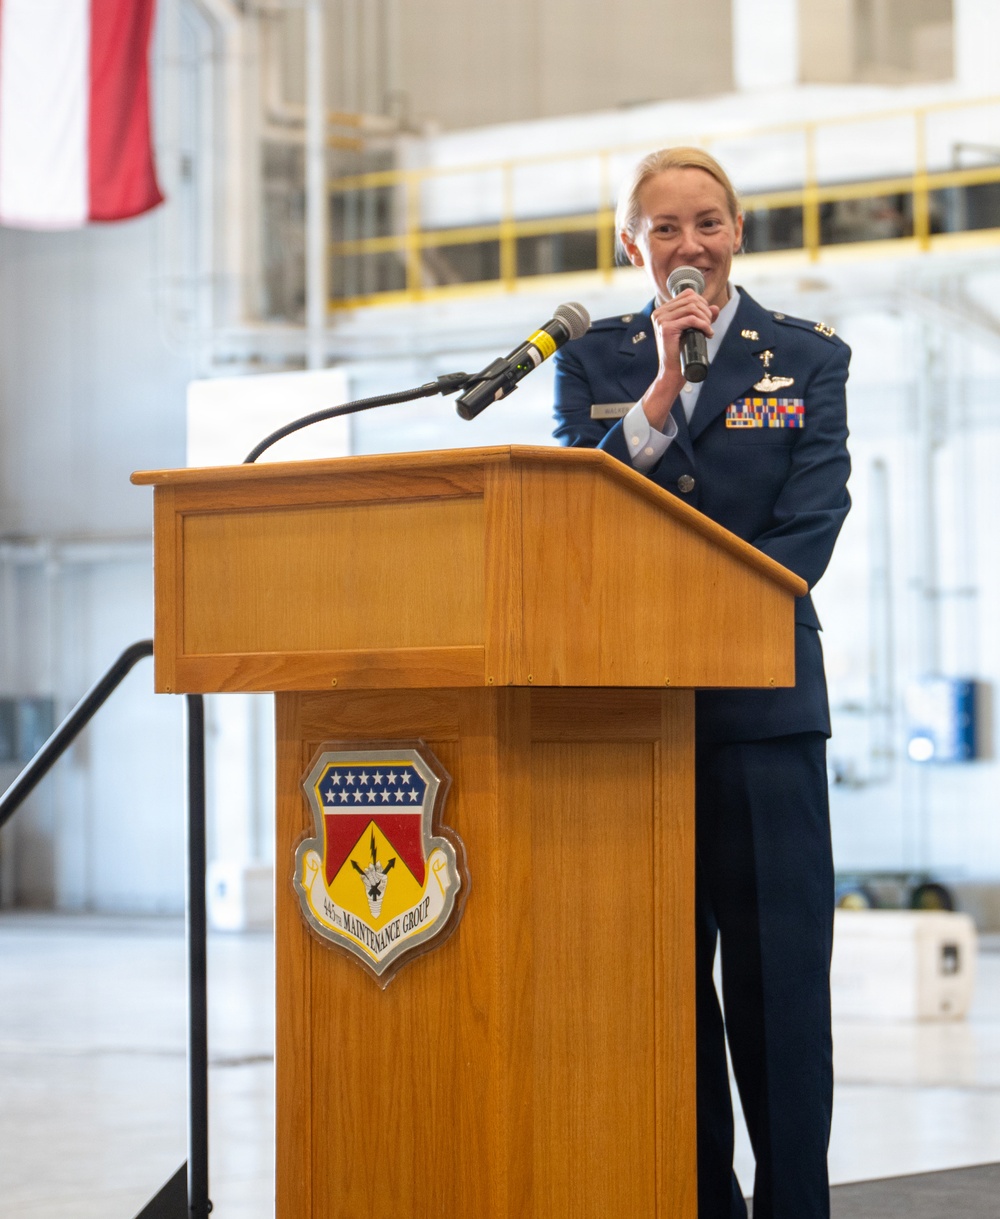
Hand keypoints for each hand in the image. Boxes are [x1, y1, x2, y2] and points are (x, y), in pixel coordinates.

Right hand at [641, 290, 719, 430]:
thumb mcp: (693, 331)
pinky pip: (691, 319)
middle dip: (706, 311)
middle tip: (709, 326)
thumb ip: (702, 318)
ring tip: (708, 331)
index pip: (687, 294)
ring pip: (692, 308)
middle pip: (691, 299)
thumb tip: (715, 307)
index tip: (707, 318)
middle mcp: (659, 313)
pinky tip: (708, 334)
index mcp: (662, 311)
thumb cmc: (682, 353)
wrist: (673, 372)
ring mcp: (661, 320)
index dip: (702, 303)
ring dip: (706, 319)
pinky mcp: (666, 328)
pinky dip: (704, 325)